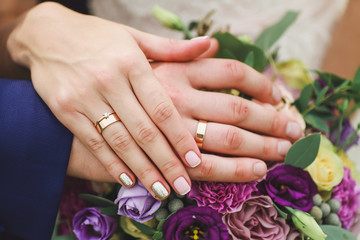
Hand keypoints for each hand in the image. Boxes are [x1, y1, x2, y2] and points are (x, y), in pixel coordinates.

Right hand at [6, 2, 211, 198]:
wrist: (45, 35)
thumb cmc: (98, 37)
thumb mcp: (134, 36)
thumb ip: (172, 48)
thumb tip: (210, 45)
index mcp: (131, 63)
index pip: (162, 108)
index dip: (179, 137)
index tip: (194, 161)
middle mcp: (109, 81)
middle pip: (144, 131)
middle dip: (166, 163)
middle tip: (184, 187)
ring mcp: (85, 97)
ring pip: (120, 142)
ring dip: (143, 170)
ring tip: (161, 191)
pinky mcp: (66, 110)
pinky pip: (94, 142)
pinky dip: (112, 163)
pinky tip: (128, 180)